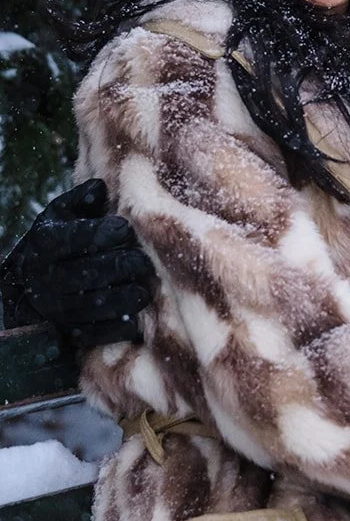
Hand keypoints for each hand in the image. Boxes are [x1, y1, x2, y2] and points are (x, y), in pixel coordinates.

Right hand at [0, 180, 153, 346]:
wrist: (32, 284)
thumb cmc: (61, 239)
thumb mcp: (64, 215)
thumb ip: (82, 200)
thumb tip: (100, 187)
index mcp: (46, 243)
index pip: (71, 238)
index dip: (99, 234)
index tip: (125, 228)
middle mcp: (45, 277)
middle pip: (82, 274)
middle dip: (116, 268)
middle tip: (144, 262)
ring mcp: (55, 307)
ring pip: (88, 306)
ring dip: (119, 301)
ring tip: (145, 293)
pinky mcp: (67, 331)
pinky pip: (91, 334)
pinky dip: (115, 328)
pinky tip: (138, 320)